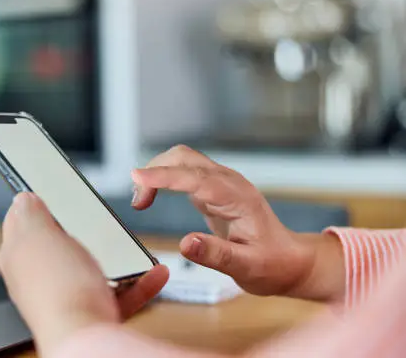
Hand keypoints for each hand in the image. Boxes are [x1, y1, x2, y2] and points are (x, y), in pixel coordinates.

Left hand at [0, 193, 168, 355]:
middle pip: (61, 244)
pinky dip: (139, 282)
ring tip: (134, 245)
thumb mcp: (39, 235)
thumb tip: (23, 199)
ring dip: (118, 256)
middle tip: (97, 218)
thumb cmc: (58, 290)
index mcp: (20, 256)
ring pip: (94, 268)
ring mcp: (68, 295)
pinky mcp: (94, 313)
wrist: (85, 339)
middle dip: (82, 230)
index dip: (36, 204)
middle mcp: (41, 278)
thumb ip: (29, 214)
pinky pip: (120, 292)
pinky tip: (153, 271)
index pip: (20, 222)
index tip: (53, 192)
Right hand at [131, 145, 343, 301]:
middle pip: (184, 158)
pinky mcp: (214, 189)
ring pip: (182, 160)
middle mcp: (228, 183)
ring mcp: (221, 183)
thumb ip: (216, 255)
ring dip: (157, 173)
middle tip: (138, 203)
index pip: (194, 178)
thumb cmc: (272, 264)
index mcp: (237, 198)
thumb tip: (185, 244)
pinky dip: (163, 179)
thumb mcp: (247, 267)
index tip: (136, 176)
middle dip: (155, 172)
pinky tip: (152, 196)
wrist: (289, 260)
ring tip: (141, 202)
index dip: (164, 176)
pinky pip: (184, 173)